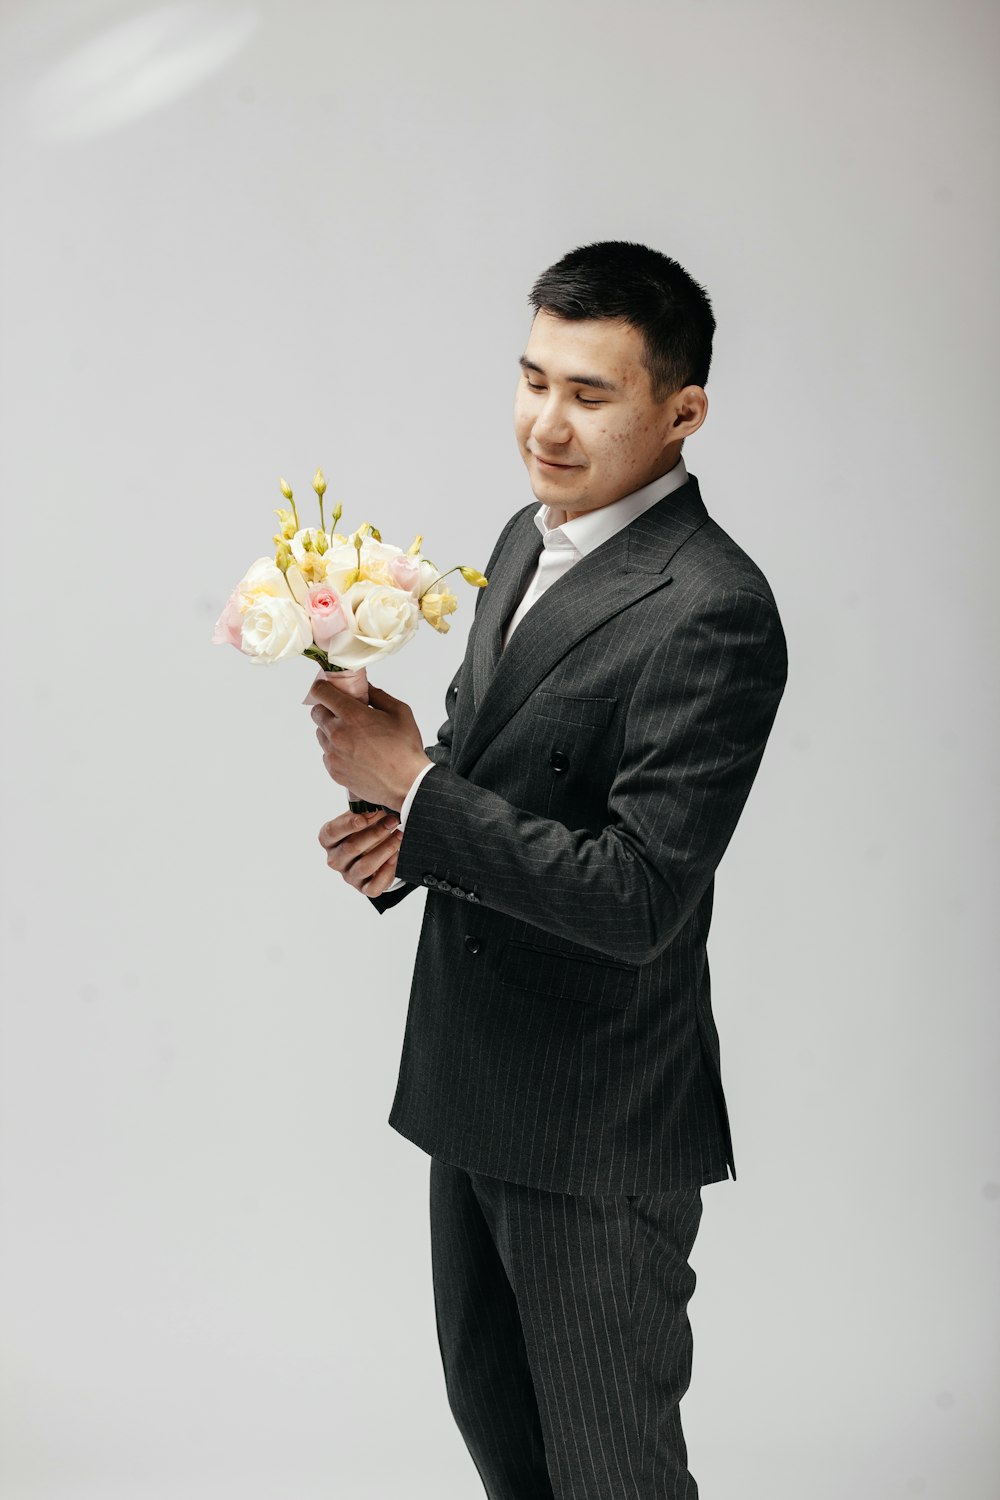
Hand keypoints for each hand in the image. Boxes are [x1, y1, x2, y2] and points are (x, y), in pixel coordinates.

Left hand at [306, 680, 430, 808]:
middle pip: (317, 713)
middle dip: (328, 709)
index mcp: (352, 715)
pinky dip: (337, 751)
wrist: (407, 784)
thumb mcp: (399, 712)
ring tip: (354, 737)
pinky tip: (356, 754)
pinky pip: (327, 755)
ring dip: (331, 731)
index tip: (327, 688)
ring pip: (321, 734)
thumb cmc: (405, 749)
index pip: (321, 692)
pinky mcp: (334, 771)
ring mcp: (333, 754)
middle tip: (344, 714)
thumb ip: (378, 695)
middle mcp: (337, 733)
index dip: (323, 687)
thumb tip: (365, 688)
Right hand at [318, 809, 405, 897]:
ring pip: (365, 866)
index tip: (364, 817)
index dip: (347, 824)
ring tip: (400, 836)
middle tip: (392, 821)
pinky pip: (374, 886)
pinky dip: (388, 871)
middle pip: (351, 848)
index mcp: (329, 839)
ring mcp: (349, 875)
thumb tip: (375, 803)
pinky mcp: (364, 888)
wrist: (376, 849)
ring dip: (385, 849)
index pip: (331, 832)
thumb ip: (364, 808)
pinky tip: (397, 856)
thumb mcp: (362, 815)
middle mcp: (335, 859)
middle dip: (375, 833)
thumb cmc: (366, 829)